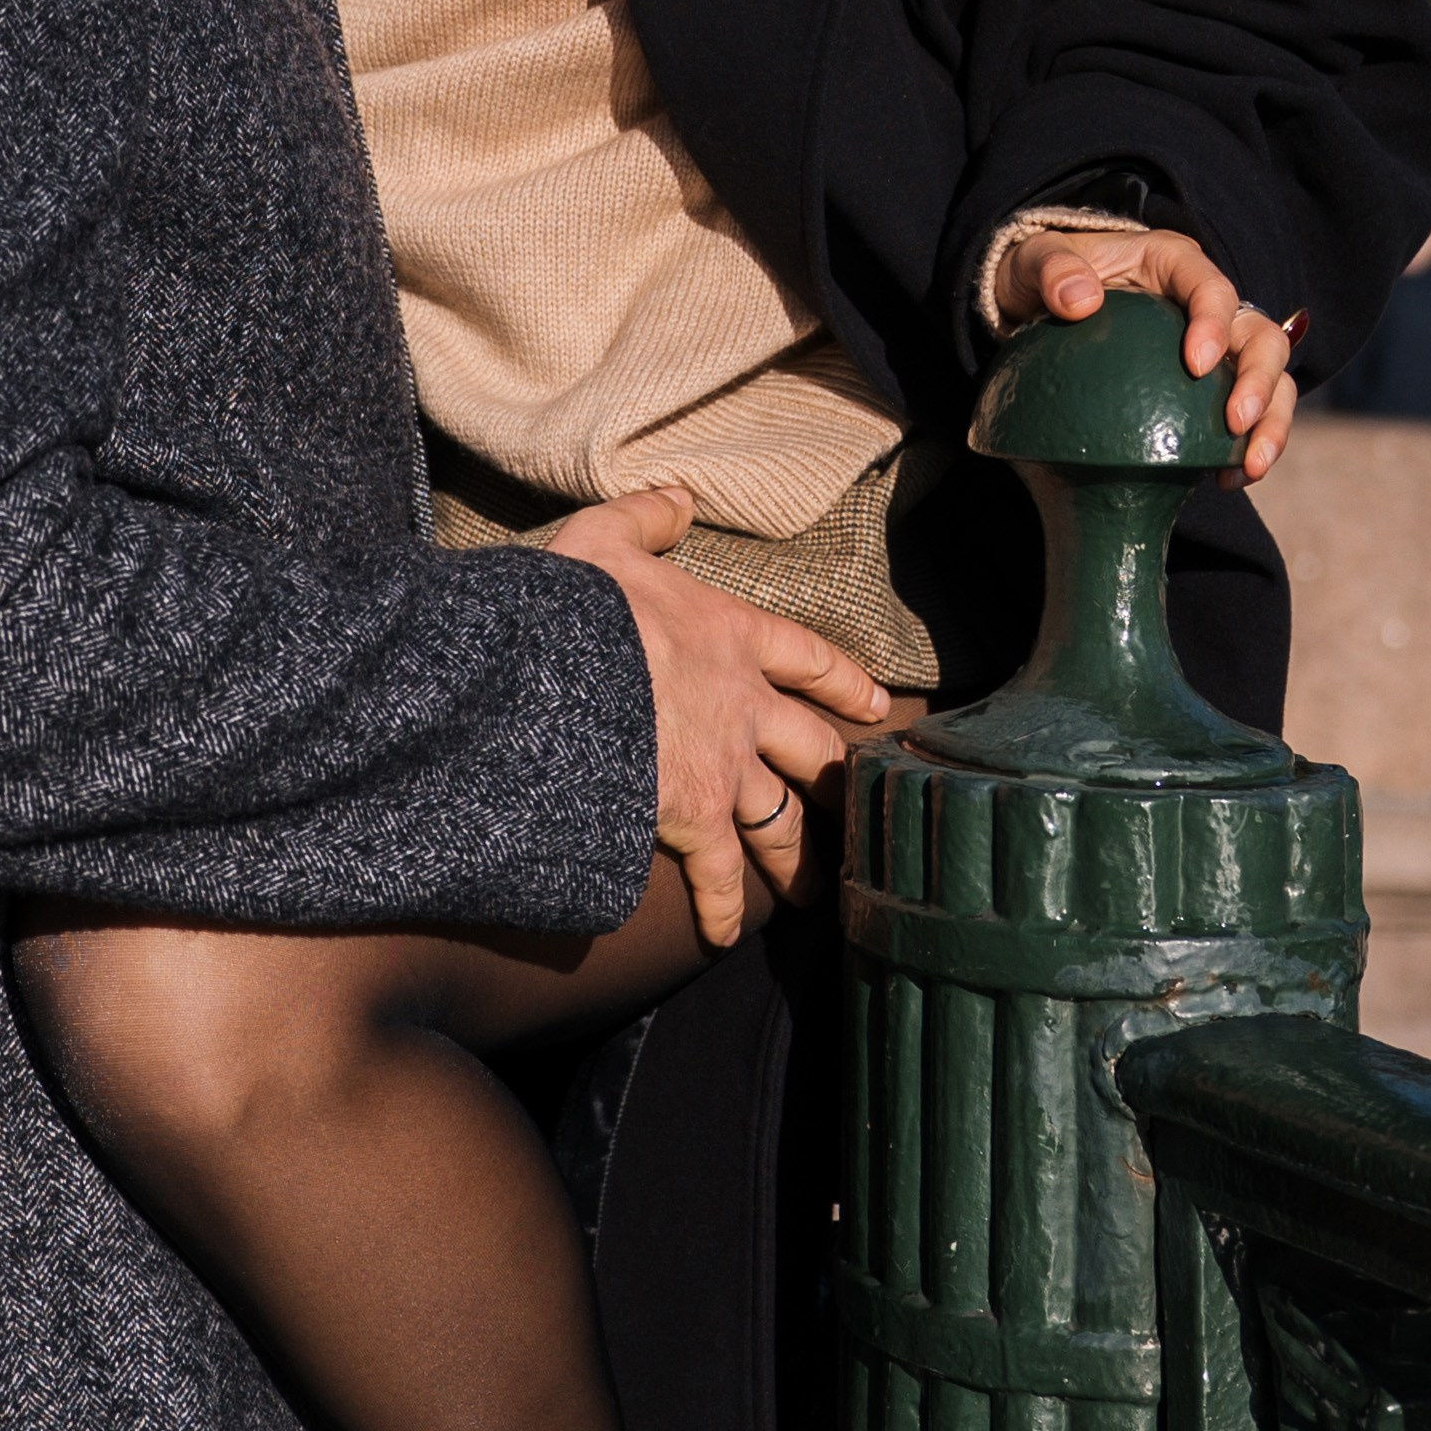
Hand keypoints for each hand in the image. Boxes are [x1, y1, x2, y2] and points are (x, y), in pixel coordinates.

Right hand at [547, 487, 888, 947]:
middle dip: (834, 784)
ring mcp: (724, 766)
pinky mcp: (693, 819)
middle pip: (811, 752)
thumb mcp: (607, 540)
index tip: (876, 707)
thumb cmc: (578, 604)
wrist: (555, 671)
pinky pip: (721, 875)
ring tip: (814, 891)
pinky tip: (728, 933)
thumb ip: (647, 519)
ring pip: (780, 821)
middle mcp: (744, 705)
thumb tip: (679, 498)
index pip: (809, 659)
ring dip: (798, 859)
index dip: (844, 684)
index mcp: (732, 634)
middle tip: (855, 812)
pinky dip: (726, 907)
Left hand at [994, 225, 1299, 478]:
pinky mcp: (1211, 388)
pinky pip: (1248, 418)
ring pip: (1272, 380)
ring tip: (1249, 466)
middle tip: (1235, 423)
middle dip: (1260, 381)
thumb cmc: (1043, 275)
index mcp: (1175, 264)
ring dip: (1271, 423)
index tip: (1196, 367)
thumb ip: (1051, 269)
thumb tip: (1080, 302)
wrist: (1040, 307)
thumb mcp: (1033, 260)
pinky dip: (1246, 449)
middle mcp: (1209, 304)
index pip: (1212, 289)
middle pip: (1262, 336)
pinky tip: (1226, 480)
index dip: (1215, 325)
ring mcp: (1218, 348)